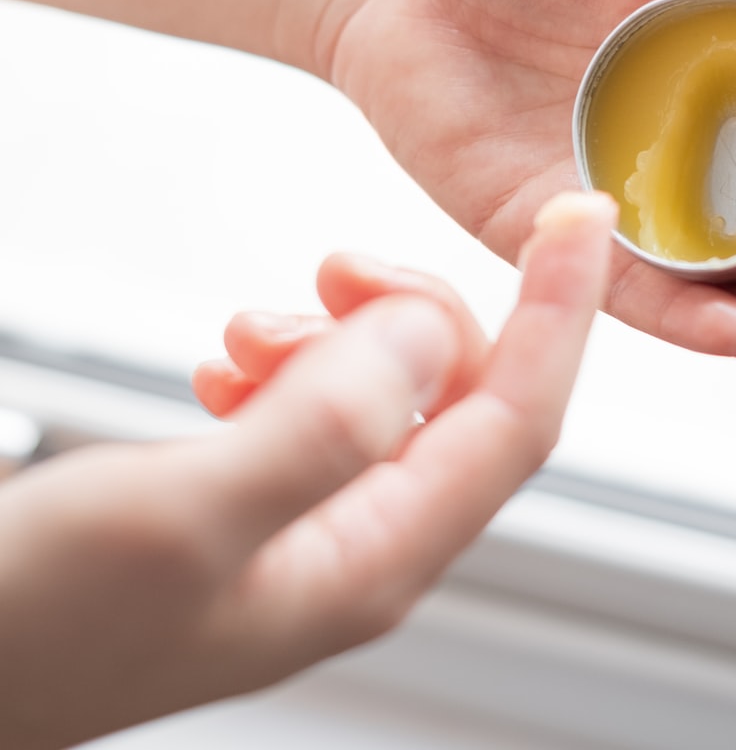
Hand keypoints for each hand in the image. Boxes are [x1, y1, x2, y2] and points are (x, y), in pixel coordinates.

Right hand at [0, 191, 614, 749]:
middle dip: (405, 310)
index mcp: (374, 557)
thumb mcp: (185, 517)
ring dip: (334, 335)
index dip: (559, 311)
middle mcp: (363, 543)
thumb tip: (426, 339)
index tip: (579, 217)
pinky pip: (317, 403)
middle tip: (327, 274)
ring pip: (384, 389)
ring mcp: (313, 524)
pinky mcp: (262, 501)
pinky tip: (229, 367)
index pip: (517, 418)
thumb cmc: (39, 621)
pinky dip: (288, 362)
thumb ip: (323, 428)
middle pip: (456, 392)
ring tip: (245, 340)